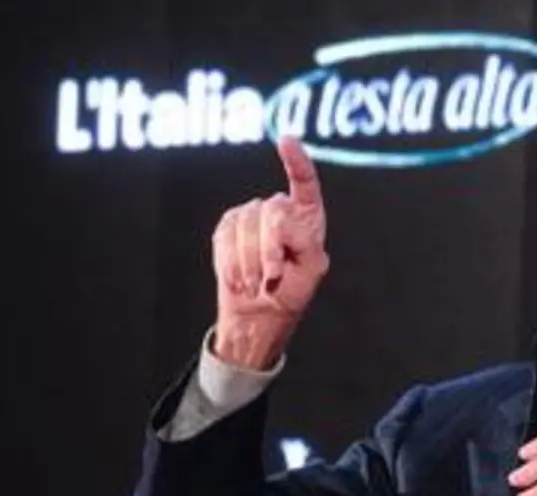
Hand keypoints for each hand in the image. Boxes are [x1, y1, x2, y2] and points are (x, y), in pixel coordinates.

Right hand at [211, 136, 329, 369]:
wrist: (258, 314)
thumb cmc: (292, 293)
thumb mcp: (311, 269)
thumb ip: (303, 241)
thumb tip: (278, 221)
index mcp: (308, 217)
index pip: (304, 183)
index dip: (296, 161)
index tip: (286, 140)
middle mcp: (280, 211)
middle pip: (272, 211)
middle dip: (270, 247)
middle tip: (272, 277)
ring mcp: (252, 216)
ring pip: (246, 224)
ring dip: (250, 261)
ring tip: (257, 283)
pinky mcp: (228, 228)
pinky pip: (225, 235)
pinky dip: (231, 261)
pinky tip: (239, 280)